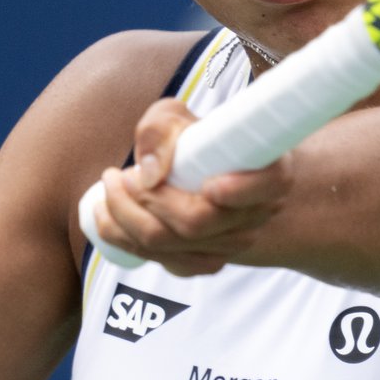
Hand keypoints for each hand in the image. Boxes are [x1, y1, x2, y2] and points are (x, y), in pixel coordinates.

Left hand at [92, 98, 293, 274]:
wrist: (207, 169)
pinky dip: (125, 241)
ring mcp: (231, 245)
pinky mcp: (204, 262)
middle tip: (116, 175)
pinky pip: (162, 262)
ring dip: (124, 220)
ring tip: (109, 188)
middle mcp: (256, 217)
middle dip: (143, 200)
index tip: (208, 183)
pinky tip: (109, 216)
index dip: (238, 190)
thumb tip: (148, 174)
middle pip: (196, 223)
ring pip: (170, 247)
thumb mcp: (176, 118)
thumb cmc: (194, 138)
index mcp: (270, 175)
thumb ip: (160, 131)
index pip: (265, 187)